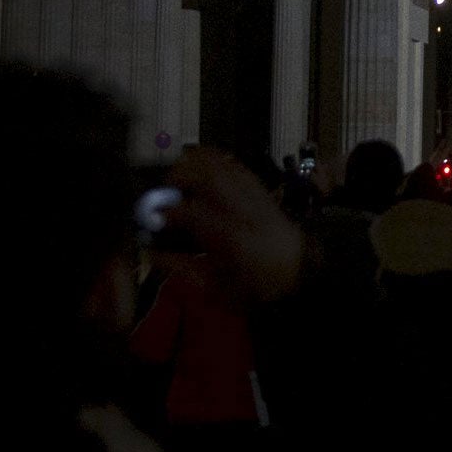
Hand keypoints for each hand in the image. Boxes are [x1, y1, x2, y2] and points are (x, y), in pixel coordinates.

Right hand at [158, 148, 304, 301]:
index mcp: (236, 241)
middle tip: (164, 188)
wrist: (299, 274)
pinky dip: (217, 162)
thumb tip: (152, 253)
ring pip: (227, 166)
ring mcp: (259, 199)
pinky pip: (239, 167)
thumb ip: (182, 269)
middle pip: (213, 178)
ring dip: (198, 163)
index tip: (153, 216)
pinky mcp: (264, 193)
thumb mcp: (216, 289)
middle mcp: (249, 213)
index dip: (170, 211)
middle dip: (181, 175)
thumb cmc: (257, 288)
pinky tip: (202, 168)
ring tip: (179, 175)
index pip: (198, 214)